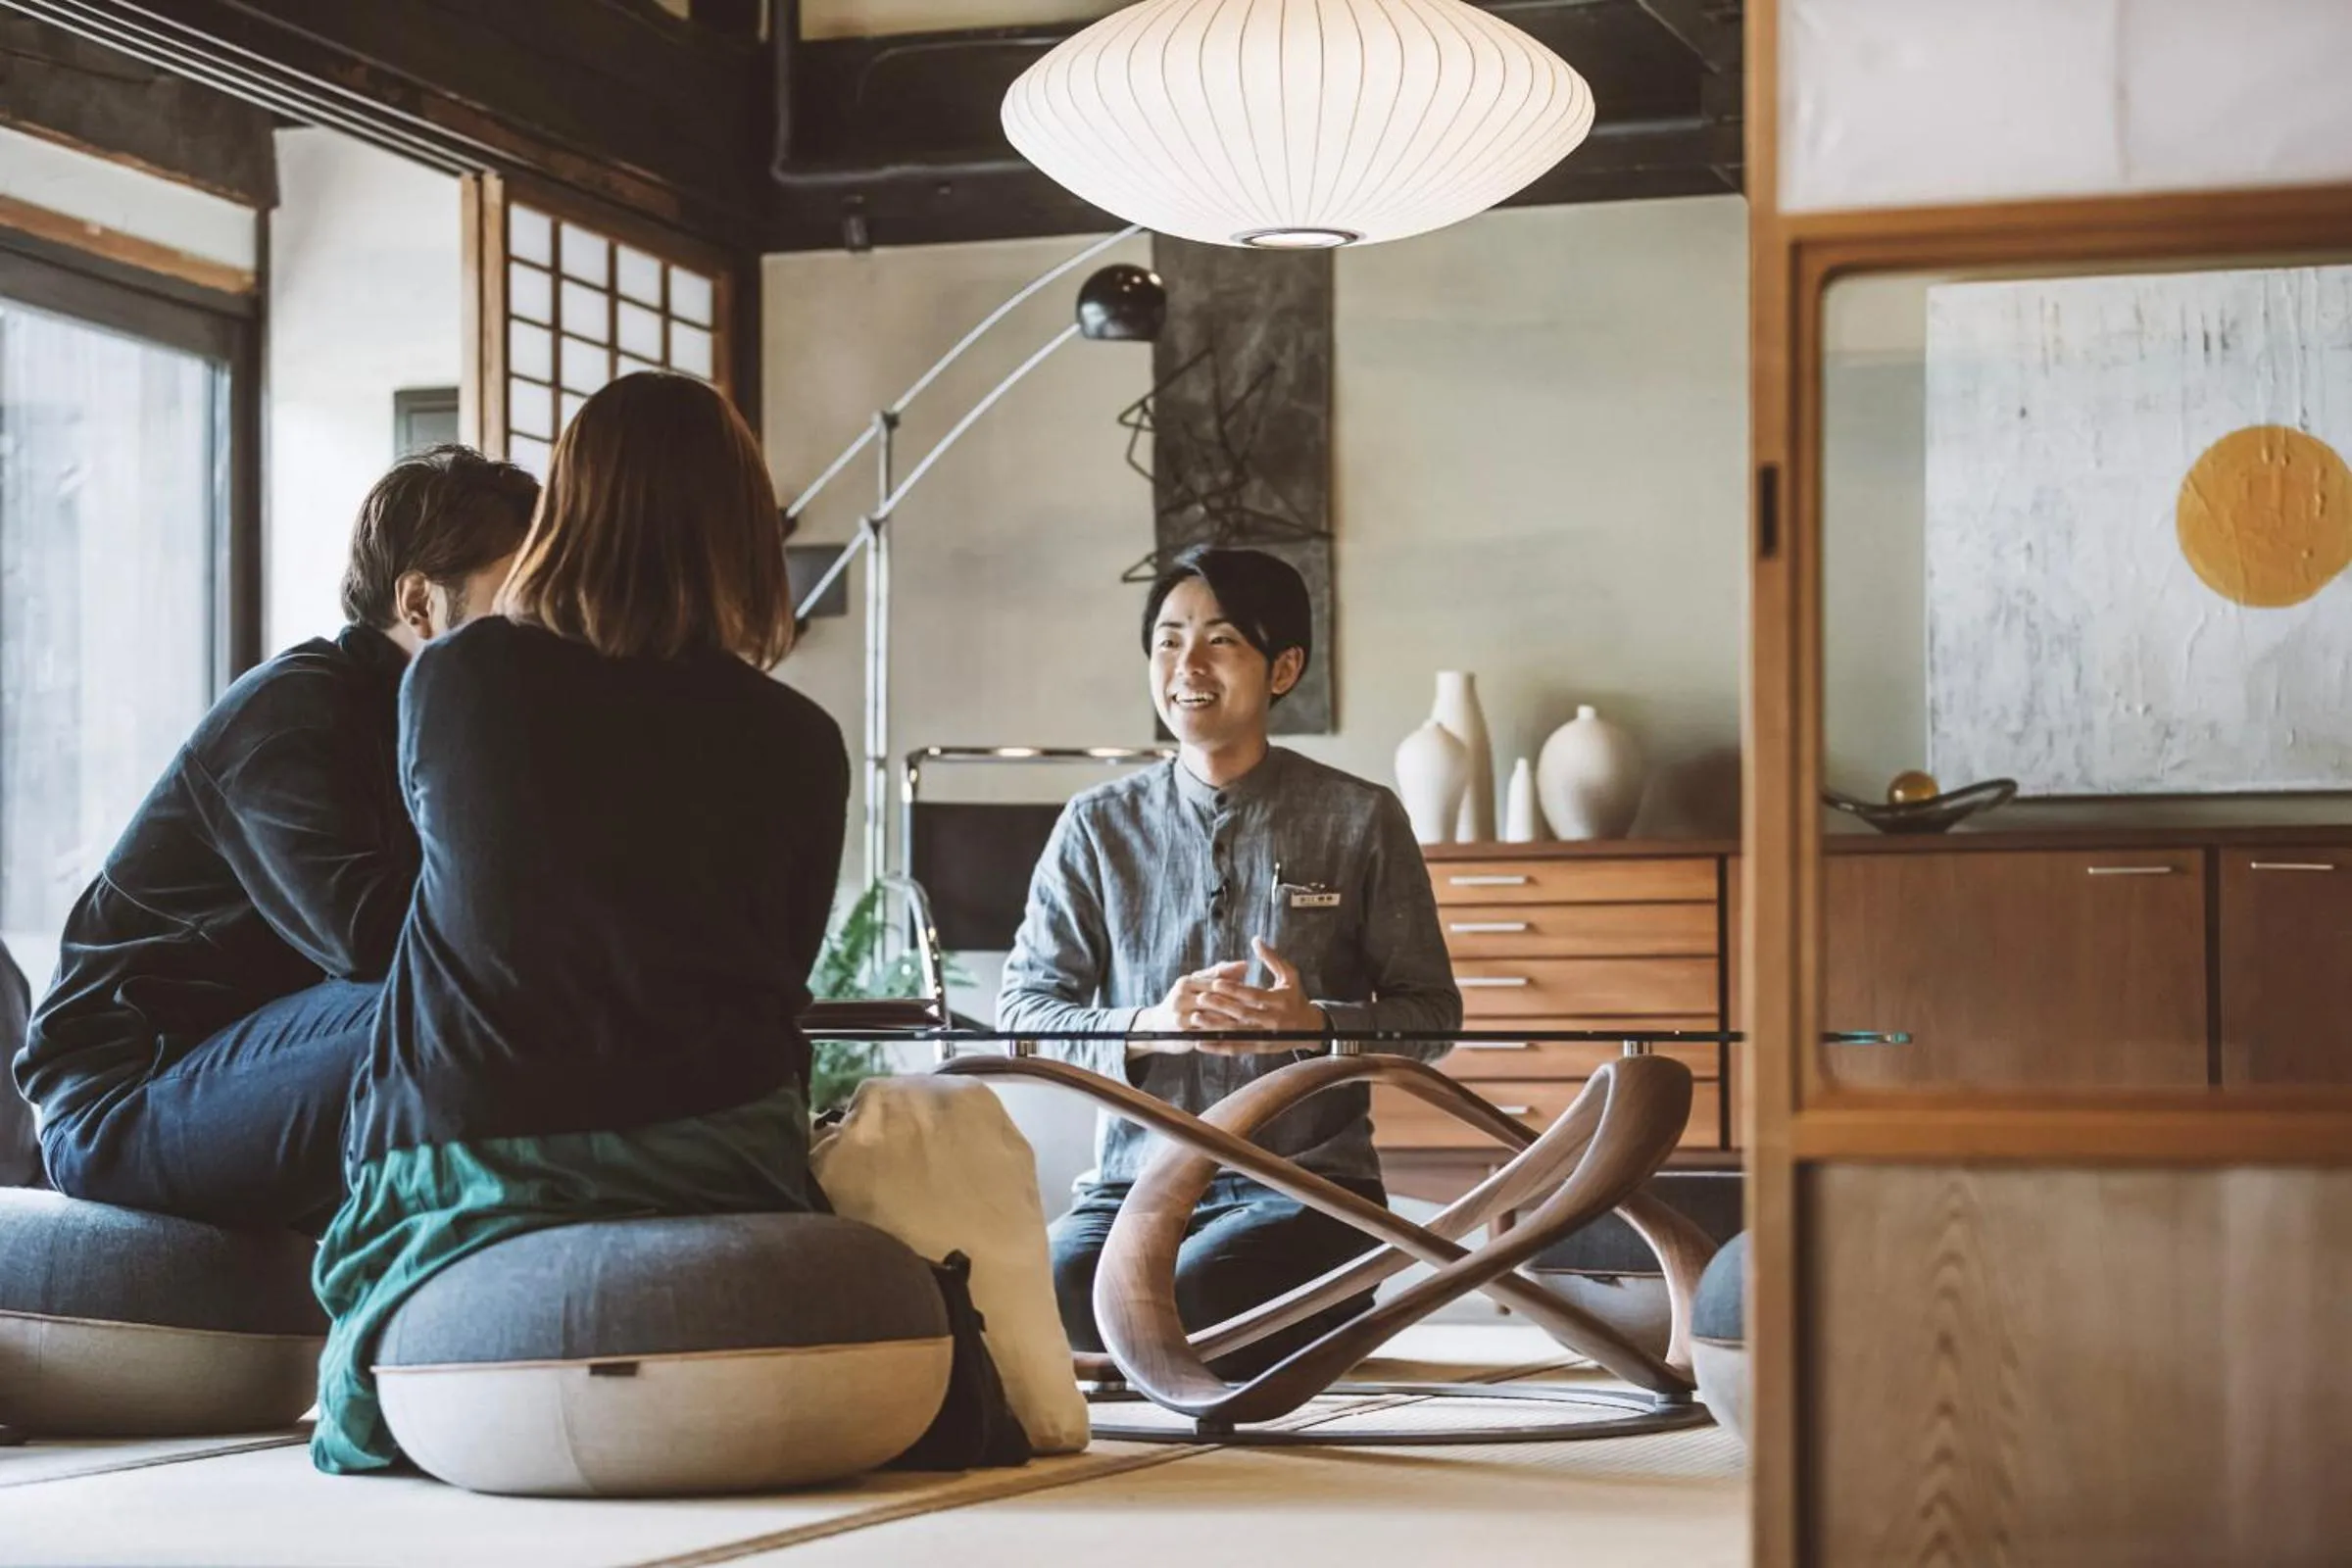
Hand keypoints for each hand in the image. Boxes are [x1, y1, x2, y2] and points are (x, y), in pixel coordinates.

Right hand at [1131, 961, 1248, 1048]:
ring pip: (1212, 1016)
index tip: (1259, 992)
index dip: (1238, 987)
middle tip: (1260, 1008)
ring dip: (1233, 1020)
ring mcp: (1180, 1014)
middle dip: (1238, 1003)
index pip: (1217, 982)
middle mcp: (1182, 996)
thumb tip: (1245, 965)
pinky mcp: (1181, 1031)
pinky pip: (1206, 1032)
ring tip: (1253, 1022)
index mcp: (1188, 982)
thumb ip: (1219, 974)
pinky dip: (1222, 1033)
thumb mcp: (1196, 985)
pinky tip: (1238, 1036)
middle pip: (1216, 998)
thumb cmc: (1182, 1003)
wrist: (1154, 1028)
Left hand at [1188, 939, 1327, 1050]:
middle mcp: (1272, 1020)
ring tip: (1196, 1019)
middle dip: (1220, 1006)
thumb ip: (1272, 959)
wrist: (1310, 1028)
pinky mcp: (1259, 1048)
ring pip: (1236, 1033)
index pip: (1253, 995)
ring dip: (1215, 1027)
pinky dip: (1218, 1047)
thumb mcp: (1290, 976)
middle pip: (1242, 1014)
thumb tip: (1255, 940)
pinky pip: (1236, 1048)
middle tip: (1201, 998)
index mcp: (1279, 1001)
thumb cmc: (1296, 997)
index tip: (1216, 982)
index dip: (1234, 989)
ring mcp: (1265, 1036)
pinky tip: (1200, 1043)